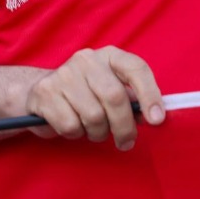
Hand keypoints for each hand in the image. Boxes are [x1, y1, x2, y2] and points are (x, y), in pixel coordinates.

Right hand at [24, 47, 163, 150]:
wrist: (42, 93)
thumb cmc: (86, 95)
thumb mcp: (111, 91)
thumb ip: (131, 101)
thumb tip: (152, 117)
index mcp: (109, 56)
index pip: (136, 68)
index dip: (149, 94)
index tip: (157, 120)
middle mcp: (86, 60)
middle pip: (115, 97)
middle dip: (124, 127)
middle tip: (125, 142)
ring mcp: (64, 74)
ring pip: (94, 116)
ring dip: (97, 133)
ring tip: (93, 130)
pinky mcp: (45, 92)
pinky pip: (71, 125)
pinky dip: (76, 134)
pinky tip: (73, 126)